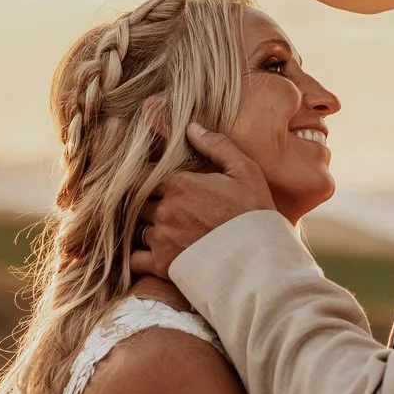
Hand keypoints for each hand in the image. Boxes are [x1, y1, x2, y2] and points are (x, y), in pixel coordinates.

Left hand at [127, 123, 278, 278]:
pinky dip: (137, 258)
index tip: (158, 188)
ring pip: (139, 230)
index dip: (148, 182)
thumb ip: (216, 145)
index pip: (143, 177)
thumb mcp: (244, 171)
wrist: (259, 260)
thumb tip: (191, 127)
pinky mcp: (162, 266)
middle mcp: (165, 210)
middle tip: (167, 213)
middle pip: (140, 204)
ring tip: (166, 236)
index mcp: (180, 184)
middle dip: (150, 207)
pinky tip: (149, 256)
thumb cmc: (254, 214)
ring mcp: (161, 239)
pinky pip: (134, 260)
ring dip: (148, 231)